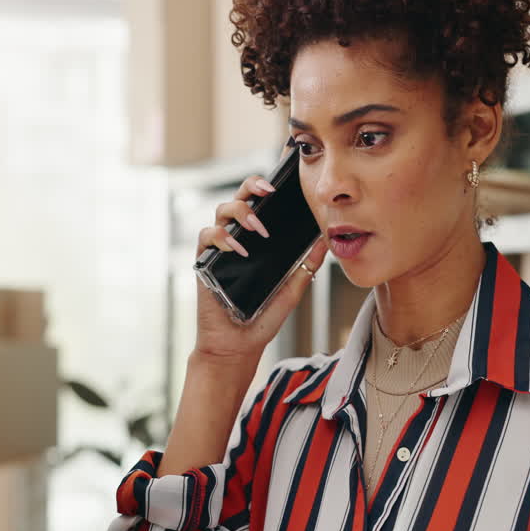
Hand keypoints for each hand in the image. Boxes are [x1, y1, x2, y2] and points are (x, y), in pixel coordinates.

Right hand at [193, 174, 327, 362]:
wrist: (238, 346)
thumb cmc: (262, 318)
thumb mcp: (292, 290)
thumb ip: (306, 266)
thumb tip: (324, 242)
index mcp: (257, 241)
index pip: (259, 204)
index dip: (265, 187)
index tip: (282, 185)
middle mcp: (237, 239)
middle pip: (239, 198)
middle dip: (252, 188)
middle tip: (268, 192)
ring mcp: (219, 249)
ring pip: (221, 211)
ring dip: (240, 212)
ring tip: (257, 229)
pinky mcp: (205, 262)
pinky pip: (206, 237)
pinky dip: (221, 237)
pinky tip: (237, 249)